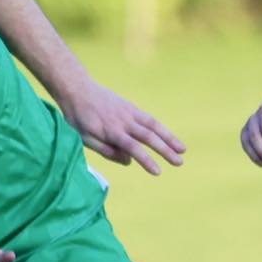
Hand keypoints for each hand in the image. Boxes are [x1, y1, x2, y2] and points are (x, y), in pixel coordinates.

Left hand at [61, 81, 185, 174]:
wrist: (78, 89)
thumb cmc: (78, 118)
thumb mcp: (84, 139)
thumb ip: (106, 151)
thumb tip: (129, 161)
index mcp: (111, 131)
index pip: (133, 148)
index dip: (146, 160)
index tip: (158, 172)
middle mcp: (124, 121)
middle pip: (149, 137)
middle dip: (166, 150)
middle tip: (179, 163)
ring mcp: (129, 112)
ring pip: (154, 126)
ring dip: (170, 138)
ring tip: (183, 150)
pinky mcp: (131, 107)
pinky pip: (150, 119)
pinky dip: (162, 128)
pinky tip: (170, 137)